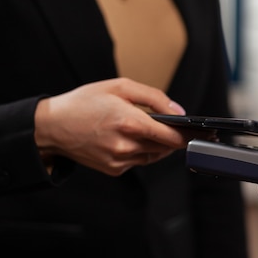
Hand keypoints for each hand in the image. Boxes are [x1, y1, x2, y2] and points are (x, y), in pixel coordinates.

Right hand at [34, 78, 206, 175]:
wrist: (52, 127)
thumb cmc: (84, 103)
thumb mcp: (119, 87)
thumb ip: (154, 98)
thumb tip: (179, 113)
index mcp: (129, 122)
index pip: (172, 136)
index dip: (191, 135)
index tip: (206, 134)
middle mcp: (126, 146)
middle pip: (166, 147)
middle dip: (176, 138)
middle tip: (183, 129)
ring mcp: (120, 161)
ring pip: (154, 155)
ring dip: (159, 144)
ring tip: (150, 129)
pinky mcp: (115, 170)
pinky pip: (139, 161)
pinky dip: (142, 151)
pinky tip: (131, 138)